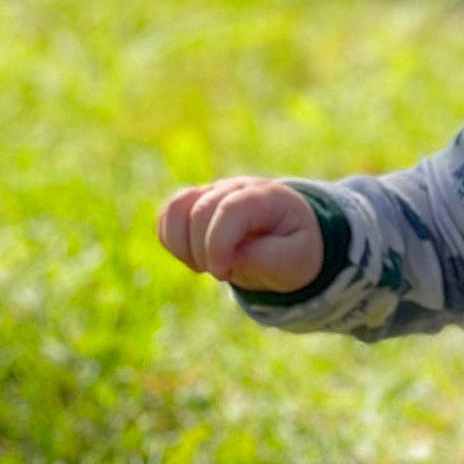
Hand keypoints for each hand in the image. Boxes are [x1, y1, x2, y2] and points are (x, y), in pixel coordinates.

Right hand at [157, 177, 323, 292]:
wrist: (290, 239)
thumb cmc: (295, 250)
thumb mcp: (296, 261)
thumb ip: (270, 258)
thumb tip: (234, 255)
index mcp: (266, 198)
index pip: (230, 210)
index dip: (217, 244)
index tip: (222, 274)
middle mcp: (236, 188)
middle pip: (199, 211)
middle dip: (203, 252)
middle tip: (223, 275)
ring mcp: (213, 192)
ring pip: (176, 208)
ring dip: (181, 246)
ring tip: (204, 266)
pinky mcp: (195, 203)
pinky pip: (167, 216)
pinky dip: (172, 241)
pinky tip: (194, 258)